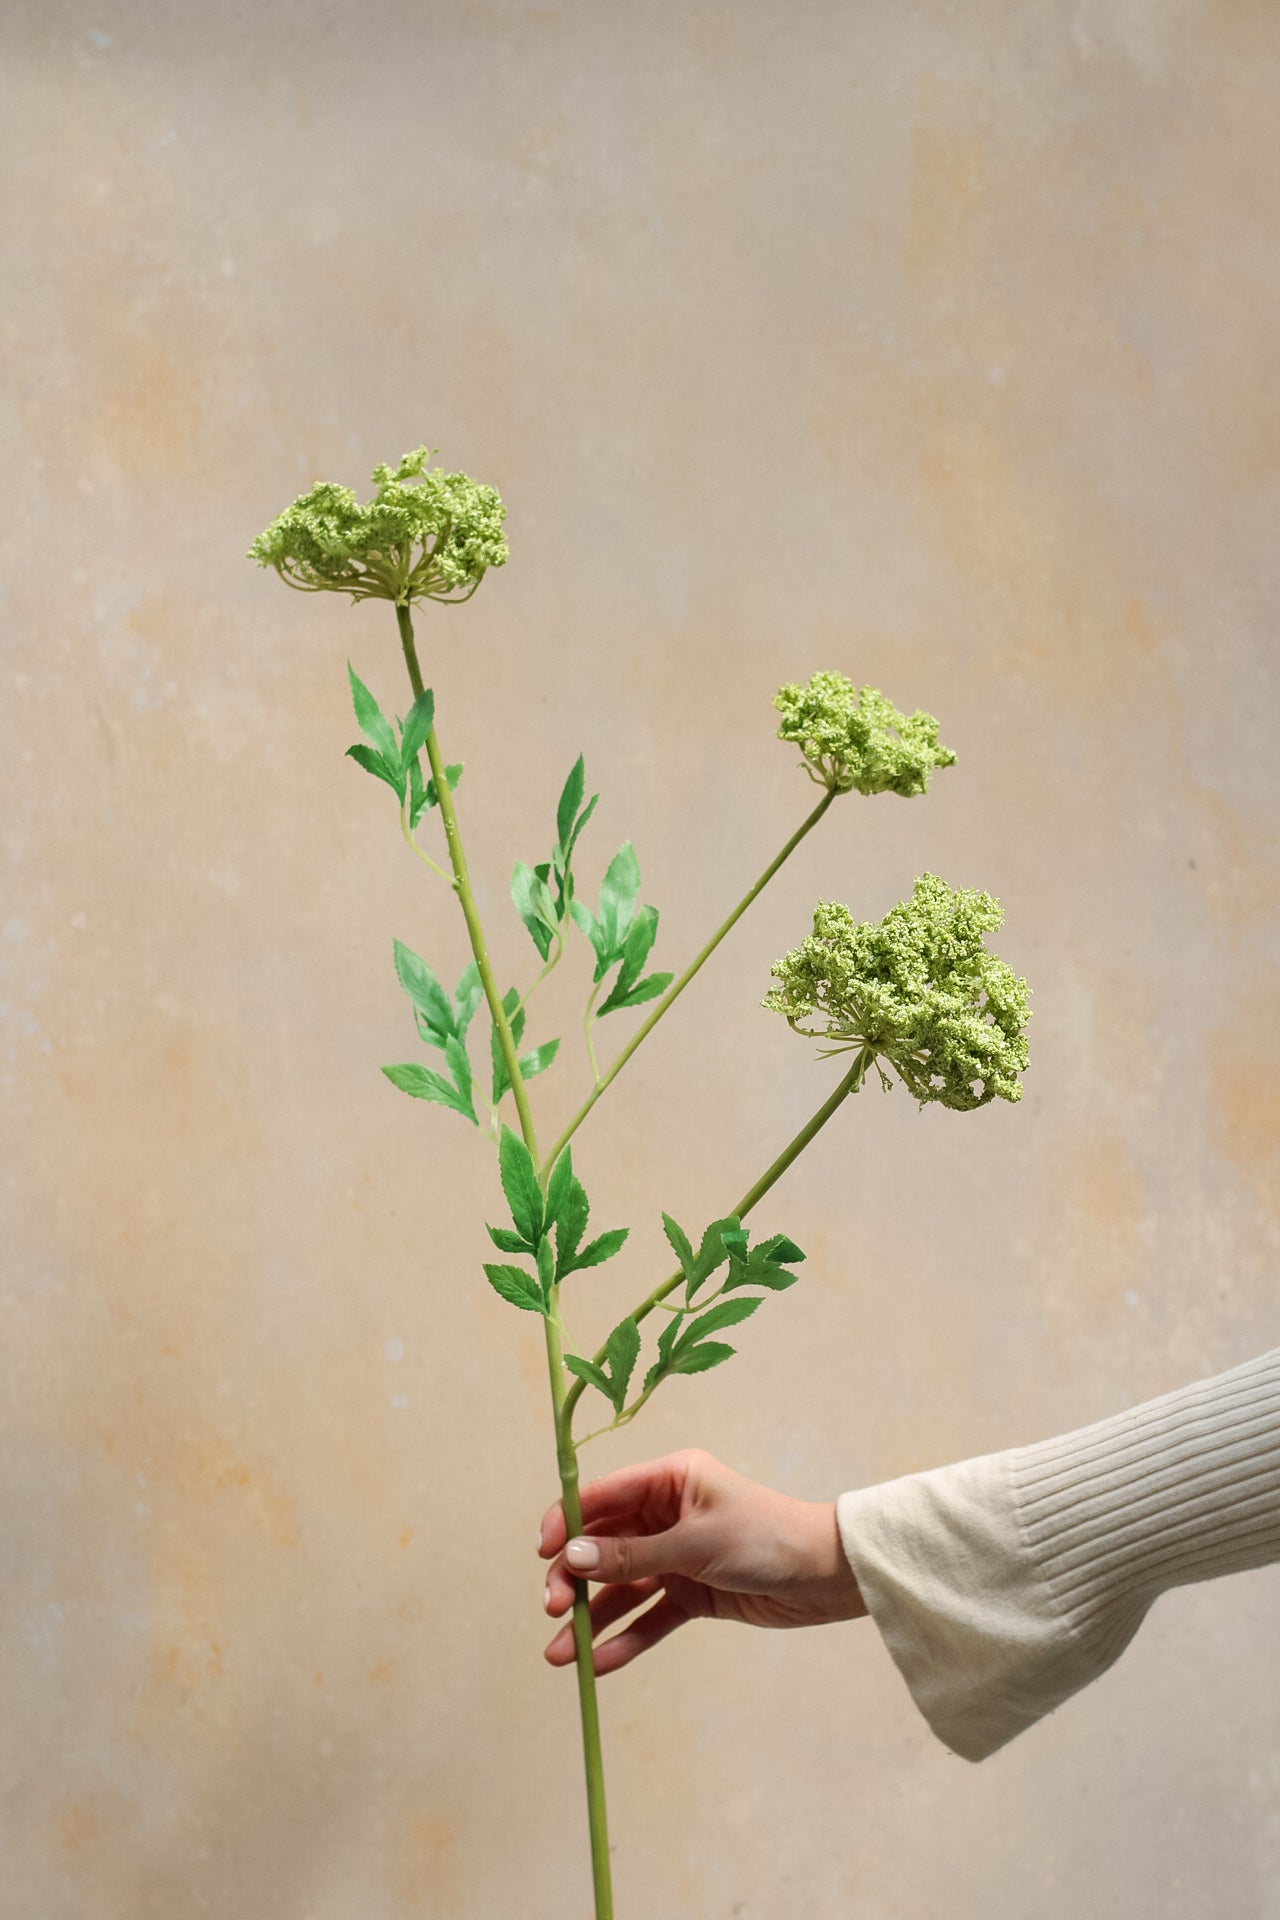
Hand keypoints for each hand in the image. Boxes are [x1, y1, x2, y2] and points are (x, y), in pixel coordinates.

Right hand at [538, 1447, 866, 1674]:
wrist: (826, 1576)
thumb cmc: (766, 1537)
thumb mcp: (695, 1544)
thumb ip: (632, 1555)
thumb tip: (572, 1557)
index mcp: (669, 1479)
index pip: (603, 1496)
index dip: (567, 1521)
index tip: (541, 1553)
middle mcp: (667, 1514)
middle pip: (604, 1546)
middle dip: (575, 1579)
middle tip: (554, 1610)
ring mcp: (677, 1556)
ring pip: (622, 1587)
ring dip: (592, 1619)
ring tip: (559, 1655)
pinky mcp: (692, 1594)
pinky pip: (650, 1616)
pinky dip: (626, 1639)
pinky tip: (598, 1664)